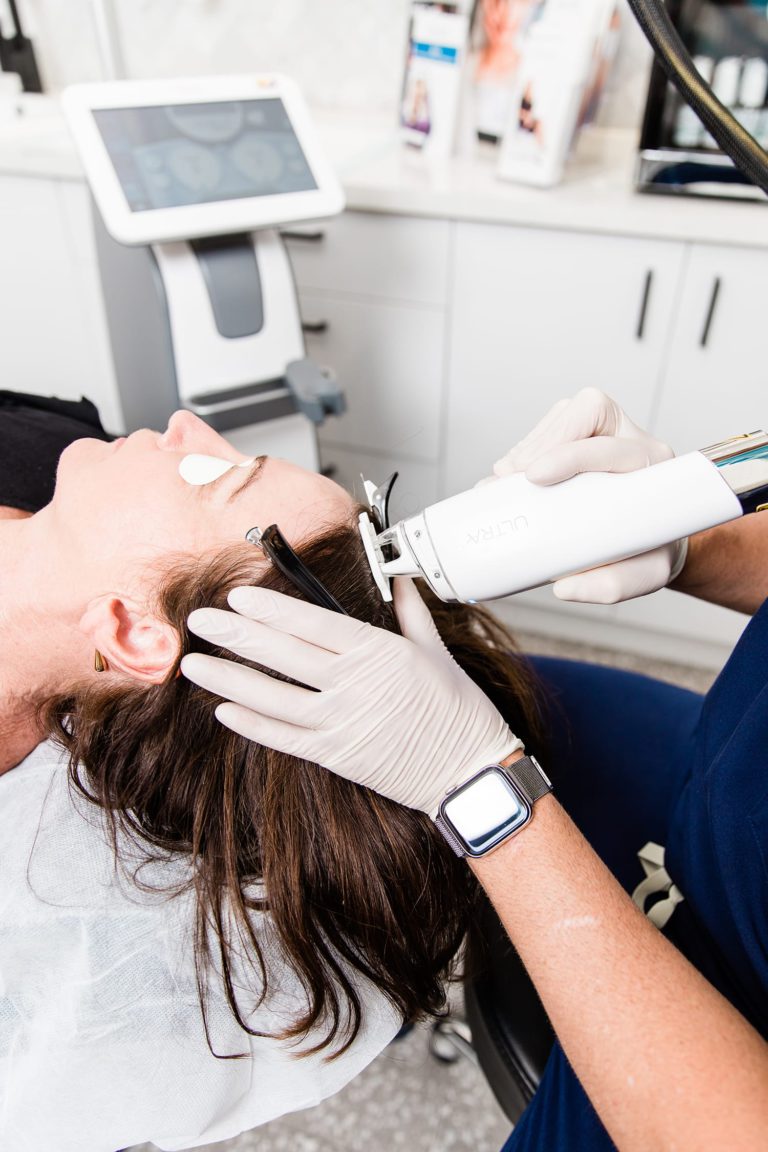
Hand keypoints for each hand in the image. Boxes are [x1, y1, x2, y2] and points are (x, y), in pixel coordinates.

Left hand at [181, 579, 521, 816]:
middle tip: (199, 620)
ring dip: (229, 680)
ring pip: (273, 697)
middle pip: (283, 654)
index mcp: (378, 653)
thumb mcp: (436, 652)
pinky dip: (252, 725)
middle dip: (236, 635)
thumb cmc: (458, 712)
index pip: (312, 623)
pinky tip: (224, 710)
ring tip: (194, 664)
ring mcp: (342, 723)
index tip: (237, 597)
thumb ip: (411, 613)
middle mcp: (354, 686)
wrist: (470, 772)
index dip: (271, 609)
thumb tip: (402, 578)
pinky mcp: (337, 756)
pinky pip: (285, 738)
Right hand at [489, 388, 686, 603]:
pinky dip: (525, 449)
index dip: (568, 453)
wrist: (651, 539)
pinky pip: (549, 428)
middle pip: (585, 411)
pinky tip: (512, 477)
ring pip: (563, 415)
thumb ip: (612, 586)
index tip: (535, 476)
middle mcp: (630, 441)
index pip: (610, 443)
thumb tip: (565, 588)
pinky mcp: (578, 438)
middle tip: (511, 475)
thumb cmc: (651, 552)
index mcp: (652, 465)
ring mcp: (603, 434)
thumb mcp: (643, 575)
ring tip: (507, 479)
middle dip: (543, 441)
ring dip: (530, 444)